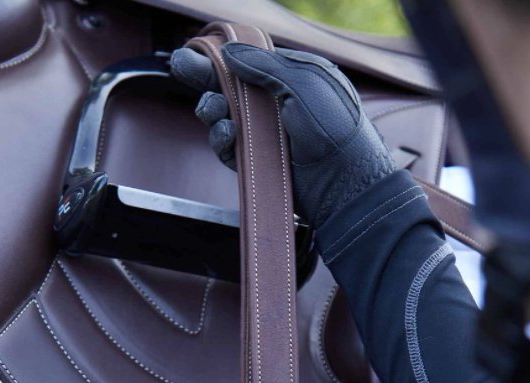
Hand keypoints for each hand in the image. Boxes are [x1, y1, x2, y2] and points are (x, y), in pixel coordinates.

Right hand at [170, 44, 395, 228]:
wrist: (344, 182)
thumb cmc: (334, 128)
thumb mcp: (304, 82)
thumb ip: (264, 66)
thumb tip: (230, 53)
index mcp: (291, 79)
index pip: (248, 65)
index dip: (221, 58)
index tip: (193, 54)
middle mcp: (276, 105)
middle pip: (230, 89)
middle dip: (206, 80)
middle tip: (184, 71)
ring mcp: (266, 136)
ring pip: (224, 118)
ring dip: (212, 110)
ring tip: (215, 110)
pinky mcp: (258, 162)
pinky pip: (228, 147)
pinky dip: (221, 139)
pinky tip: (226, 134)